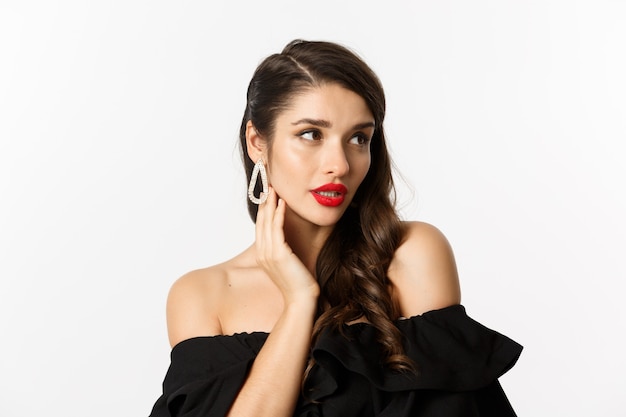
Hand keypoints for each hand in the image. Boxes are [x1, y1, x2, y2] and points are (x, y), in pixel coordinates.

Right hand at [255, 187, 319, 303]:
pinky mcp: (278, 253)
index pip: (261, 227)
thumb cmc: (298, 283)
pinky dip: (278, 214)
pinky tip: (282, 203)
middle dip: (264, 203)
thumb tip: (288, 240)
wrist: (301, 299)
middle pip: (261, 222)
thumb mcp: (288, 264)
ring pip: (267, 223)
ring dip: (270, 204)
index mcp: (263, 255)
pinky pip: (276, 229)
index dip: (263, 210)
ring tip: (274, 189)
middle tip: (268, 185)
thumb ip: (284, 251)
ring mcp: (268, 253)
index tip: (267, 196)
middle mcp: (262, 253)